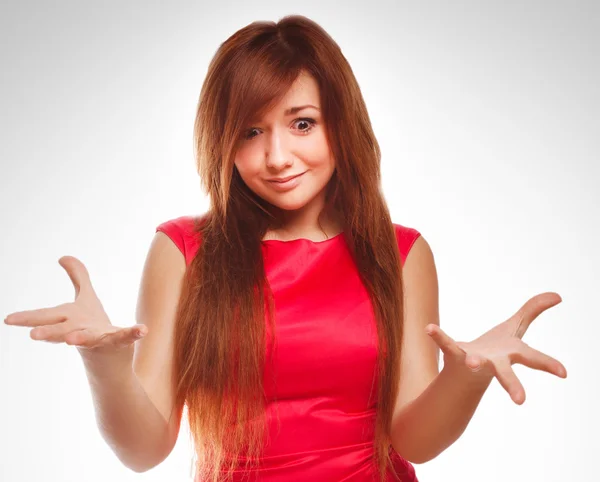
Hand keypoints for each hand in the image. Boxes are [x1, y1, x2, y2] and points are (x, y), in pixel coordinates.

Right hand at [4, 256, 146, 357]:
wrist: (111, 356)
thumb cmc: (93, 325)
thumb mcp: (85, 298)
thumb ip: (77, 277)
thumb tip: (63, 256)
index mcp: (68, 320)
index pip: (45, 317)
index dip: (27, 318)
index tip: (7, 319)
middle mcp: (79, 330)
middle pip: (62, 331)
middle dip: (49, 332)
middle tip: (33, 334)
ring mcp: (99, 338)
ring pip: (88, 339)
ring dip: (81, 338)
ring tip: (73, 340)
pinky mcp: (118, 341)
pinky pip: (125, 337)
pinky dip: (133, 333)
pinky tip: (142, 329)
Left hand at [425, 292, 566, 404]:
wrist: (467, 372)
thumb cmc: (496, 350)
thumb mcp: (515, 328)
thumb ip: (533, 311)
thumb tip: (558, 295)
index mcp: (511, 353)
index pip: (534, 359)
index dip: (549, 365)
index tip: (564, 373)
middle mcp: (494, 361)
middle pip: (505, 372)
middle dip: (512, 385)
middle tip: (520, 401)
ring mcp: (473, 359)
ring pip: (475, 362)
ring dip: (475, 362)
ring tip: (473, 363)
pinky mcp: (455, 354)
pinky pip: (446, 344)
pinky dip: (438, 336)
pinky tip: (429, 328)